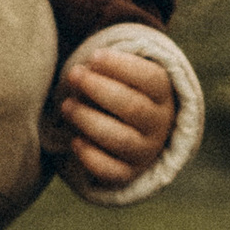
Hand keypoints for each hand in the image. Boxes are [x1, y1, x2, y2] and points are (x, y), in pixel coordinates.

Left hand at [59, 47, 175, 187]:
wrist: (132, 133)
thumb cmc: (119, 91)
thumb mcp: (121, 74)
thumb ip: (106, 66)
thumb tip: (82, 63)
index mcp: (163, 94)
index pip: (151, 78)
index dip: (121, 66)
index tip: (94, 56)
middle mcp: (159, 124)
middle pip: (133, 107)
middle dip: (99, 89)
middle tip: (73, 75)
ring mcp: (145, 151)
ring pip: (120, 139)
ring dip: (89, 120)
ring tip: (66, 106)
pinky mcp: (128, 173)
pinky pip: (111, 170)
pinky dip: (90, 156)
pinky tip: (74, 140)